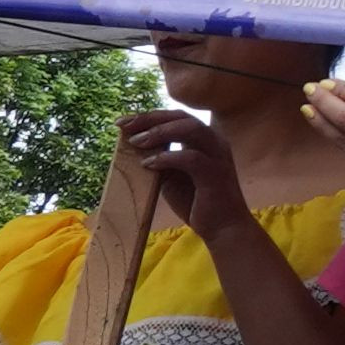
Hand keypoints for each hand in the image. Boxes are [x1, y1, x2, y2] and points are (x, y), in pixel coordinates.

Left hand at [121, 108, 249, 245]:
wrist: (223, 228)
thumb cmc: (197, 201)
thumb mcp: (172, 176)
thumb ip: (160, 158)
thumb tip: (134, 145)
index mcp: (205, 139)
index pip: (176, 117)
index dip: (149, 116)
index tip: (122, 121)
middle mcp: (215, 141)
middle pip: (181, 117)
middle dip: (150, 119)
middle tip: (124, 126)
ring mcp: (217, 156)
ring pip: (190, 129)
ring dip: (160, 132)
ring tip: (136, 142)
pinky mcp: (216, 174)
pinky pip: (191, 158)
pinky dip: (167, 158)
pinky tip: (148, 164)